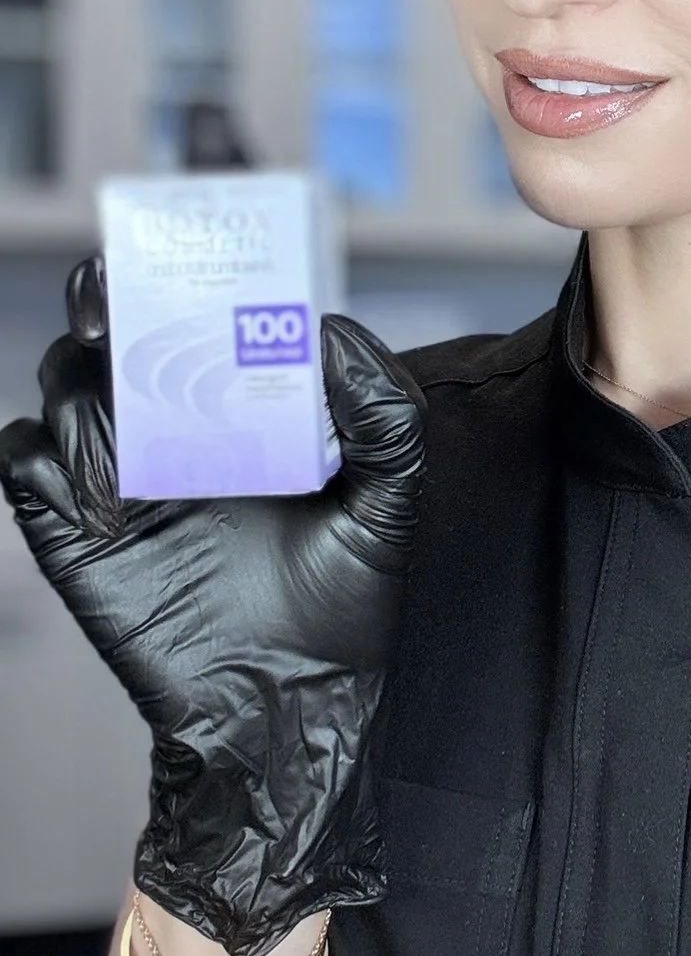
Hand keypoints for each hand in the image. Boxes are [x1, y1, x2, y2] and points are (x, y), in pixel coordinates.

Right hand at [0, 256, 426, 955]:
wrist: (299, 704)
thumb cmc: (348, 600)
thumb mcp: (390, 494)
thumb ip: (381, 409)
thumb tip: (329, 327)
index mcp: (240, 407)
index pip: (190, 313)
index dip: (174, 270)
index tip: (181, 250)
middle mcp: (171, 429)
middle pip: (109, 332)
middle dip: (103, 299)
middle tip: (116, 306)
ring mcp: (118, 479)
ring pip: (65, 389)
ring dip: (93, 398)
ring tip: (145, 459)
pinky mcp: (73, 536)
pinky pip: (23, 464)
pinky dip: (47, 461)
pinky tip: (109, 503)